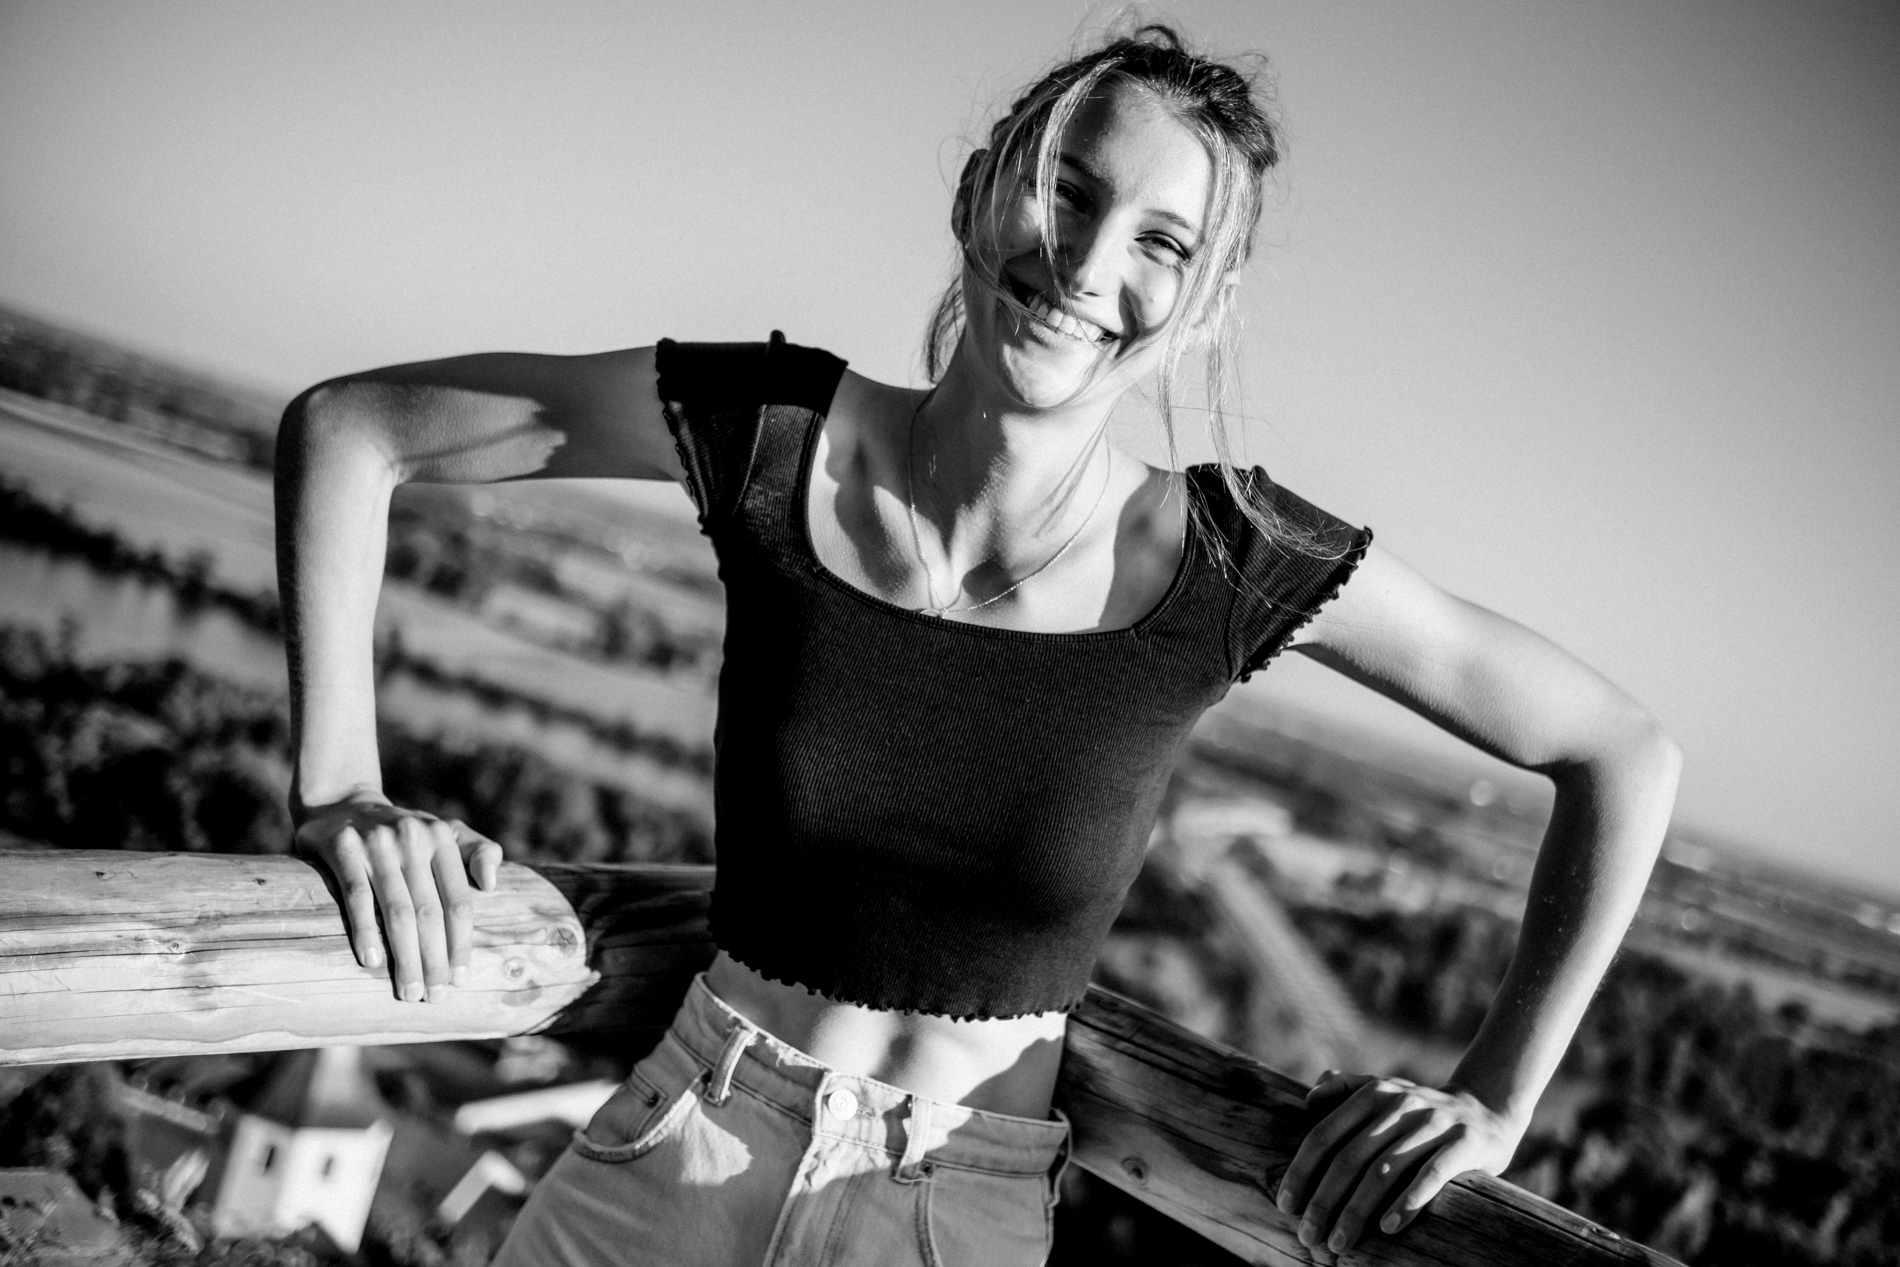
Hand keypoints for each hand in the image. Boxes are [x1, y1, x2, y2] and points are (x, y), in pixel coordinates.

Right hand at [294, 795, 503, 1001]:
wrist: (342, 802)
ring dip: (405, 956)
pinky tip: (372, 961)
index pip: (458, 901)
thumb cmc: (402, 832)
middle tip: (435, 996)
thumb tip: (491, 884)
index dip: (461, 942)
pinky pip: (357, 896)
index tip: (461, 978)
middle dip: (434, 959)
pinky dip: (365, 930)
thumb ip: (478, 852)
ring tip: (409, 991)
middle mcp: (413, 838)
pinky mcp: (343, 848)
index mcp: (442, 838)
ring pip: (397, 911)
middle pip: (429, 913)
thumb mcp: (444, 832)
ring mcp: (377, 843)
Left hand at [1274, 1071, 1524, 1257]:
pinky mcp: (1464, 1143)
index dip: (1302, 1171)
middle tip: (1308, 1235)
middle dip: (1324, 1200)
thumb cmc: (1419, 1112)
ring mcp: (1433, 1123)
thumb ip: (1344, 1089)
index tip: (1286, 1205)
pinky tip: (1389, 1227)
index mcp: (1372, 1092)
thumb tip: (1308, 1099)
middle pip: (1350, 1157)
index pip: (1325, 1134)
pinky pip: (1432, 1174)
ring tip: (1340, 1242)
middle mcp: (1400, 1104)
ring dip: (1358, 1210)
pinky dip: (1408, 1201)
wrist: (1487, 1110)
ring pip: (1385, 1170)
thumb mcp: (1383, 1091)